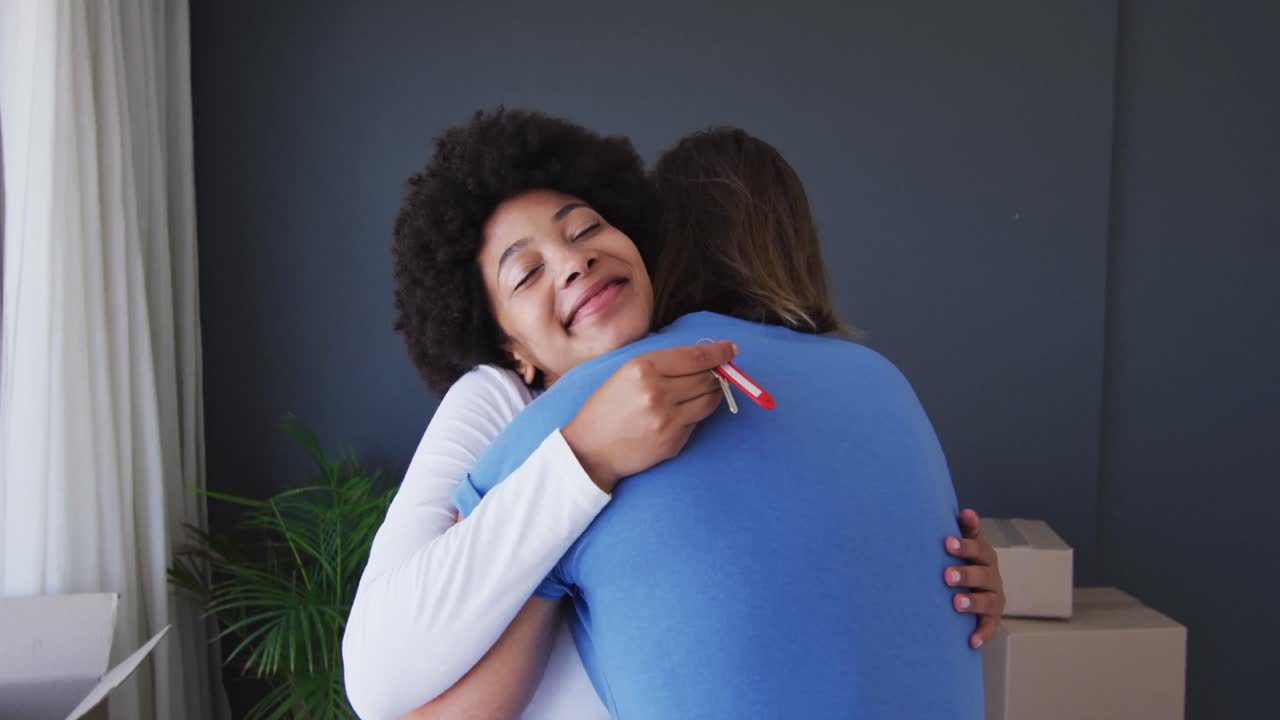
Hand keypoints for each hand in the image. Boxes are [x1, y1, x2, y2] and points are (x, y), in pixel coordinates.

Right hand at [562, 341, 735, 492]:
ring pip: (710, 400)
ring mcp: (667, 420)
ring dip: (711, 394)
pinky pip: (697, 422)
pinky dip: (694, 416)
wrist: (589, 449)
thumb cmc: (608, 407)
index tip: (731, 349)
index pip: (696, 356)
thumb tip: (705, 358)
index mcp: (643, 368)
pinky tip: (677, 416)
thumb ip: (663, 364)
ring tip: (699, 392)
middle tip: (718, 372)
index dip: (719, 351)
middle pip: (707, 377)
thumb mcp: (626, 373)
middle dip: (717, 373)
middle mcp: (657, 392)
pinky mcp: (673, 442)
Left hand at [944, 508, 1004, 648]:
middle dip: (965, 575)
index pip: (977, 549)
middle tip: (946, 575)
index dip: (963, 546)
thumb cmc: (966, 561)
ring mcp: (994, 598)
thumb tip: (966, 512)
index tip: (947, 542)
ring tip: (956, 603)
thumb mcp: (968, 544)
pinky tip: (970, 641)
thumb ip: (967, 530)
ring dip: (972, 602)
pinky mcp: (992, 618)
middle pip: (982, 575)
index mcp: (985, 556)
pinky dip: (981, 634)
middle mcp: (992, 577)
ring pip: (987, 601)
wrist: (977, 588)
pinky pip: (988, 627)